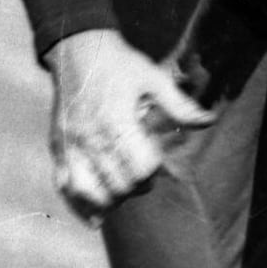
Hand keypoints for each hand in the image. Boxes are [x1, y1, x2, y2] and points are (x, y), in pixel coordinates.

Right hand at [45, 27, 211, 219]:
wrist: (77, 48)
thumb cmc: (119, 63)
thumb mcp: (153, 77)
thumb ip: (179, 104)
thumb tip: (208, 121)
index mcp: (117, 121)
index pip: (140, 168)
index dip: (152, 173)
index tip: (155, 163)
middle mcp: (92, 137)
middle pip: (118, 185)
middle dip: (135, 187)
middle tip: (142, 177)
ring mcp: (72, 144)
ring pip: (90, 192)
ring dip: (110, 200)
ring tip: (121, 194)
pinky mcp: (58, 146)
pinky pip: (64, 185)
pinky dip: (78, 205)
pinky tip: (94, 220)